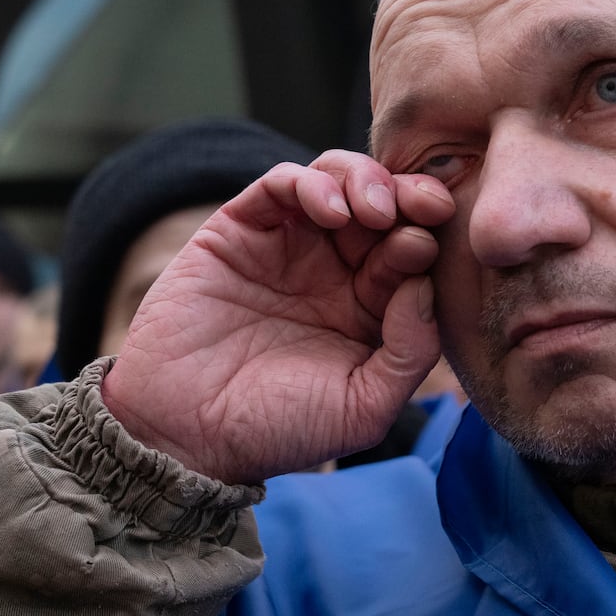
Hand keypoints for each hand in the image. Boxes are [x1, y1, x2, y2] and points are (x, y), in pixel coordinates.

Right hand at [102, 150, 455, 483]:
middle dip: (410, 198)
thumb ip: (409, 352)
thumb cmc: (277, 429)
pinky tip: (330, 210)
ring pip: (340, 182)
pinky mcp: (241, 229)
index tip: (431, 243)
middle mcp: (336, 270)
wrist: (184, 435)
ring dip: (366, 181)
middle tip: (424, 206)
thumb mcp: (363, 407)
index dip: (430, 238)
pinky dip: (311, 183)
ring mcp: (290, 245)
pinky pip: (282, 185)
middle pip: (386, 207)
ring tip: (375, 209)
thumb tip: (428, 286)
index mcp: (374, 309)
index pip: (415, 254)